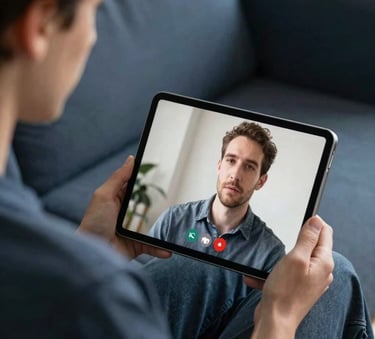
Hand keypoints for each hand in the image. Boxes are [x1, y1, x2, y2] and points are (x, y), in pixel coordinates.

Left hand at [78, 156, 170, 259]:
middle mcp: (127, 214)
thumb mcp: (104, 195)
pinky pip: (153, 246)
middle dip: (161, 203)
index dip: (147, 181)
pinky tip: (169, 249)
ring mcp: (133, 230)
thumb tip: (131, 159)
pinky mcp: (137, 245)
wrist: (92, 253)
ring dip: (165, 227)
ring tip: (177, 225)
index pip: (136, 187)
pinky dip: (161, 248)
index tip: (163, 173)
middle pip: (148, 205)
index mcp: (119, 199)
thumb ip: (118, 178)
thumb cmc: (93, 223)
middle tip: (176, 198)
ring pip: (154, 225)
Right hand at [245, 216, 333, 337]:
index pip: (325, 232)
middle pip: (310, 245)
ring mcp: (310, 280)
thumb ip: (308, 238)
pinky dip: (273, 272)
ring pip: (295, 258)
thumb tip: (317, 221)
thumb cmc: (284, 291)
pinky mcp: (298, 287)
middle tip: (280, 250)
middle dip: (292, 242)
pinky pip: (286, 272)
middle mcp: (320, 271)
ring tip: (267, 267)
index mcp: (324, 262)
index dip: (312, 223)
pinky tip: (258, 278)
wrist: (275, 320)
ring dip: (278, 260)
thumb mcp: (295, 258)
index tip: (297, 222)